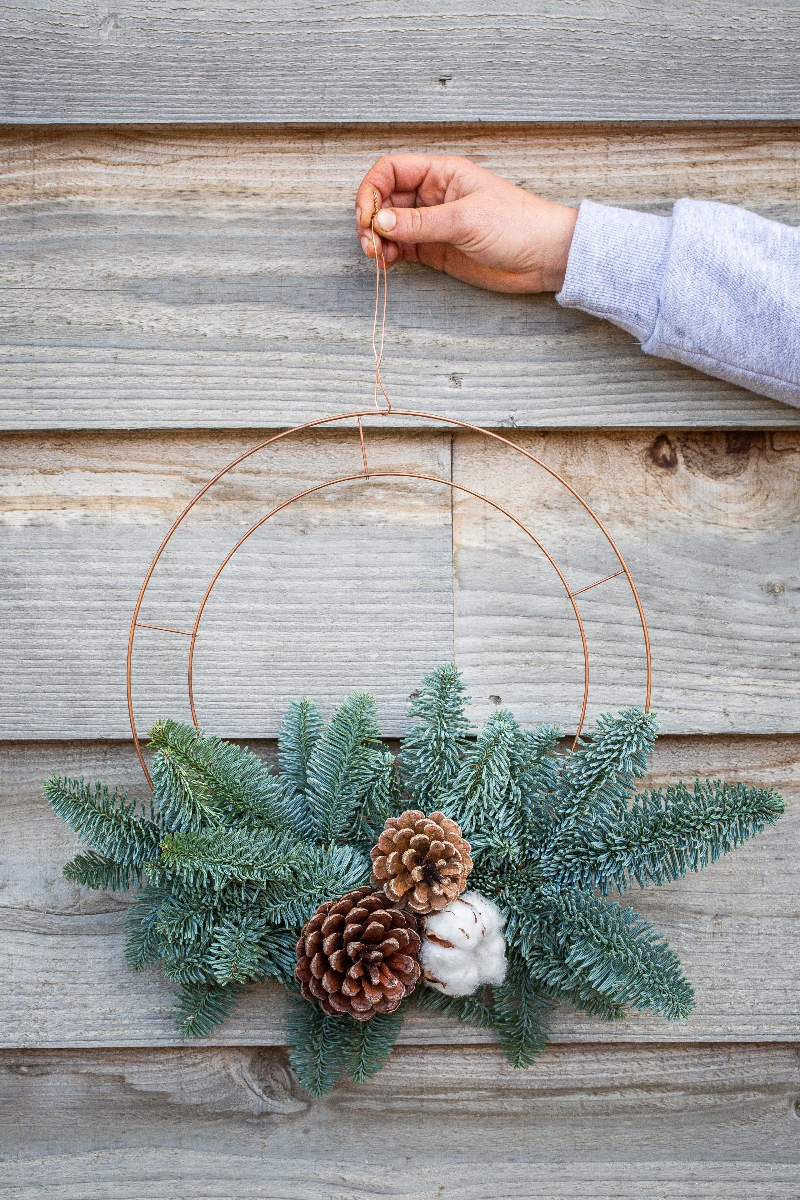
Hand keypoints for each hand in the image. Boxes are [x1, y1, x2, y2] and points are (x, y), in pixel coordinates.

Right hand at [355, 154, 577, 293]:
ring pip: (391, 226)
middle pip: (386, 200)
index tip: (367, 217)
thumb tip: (380, 223)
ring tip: (378, 257)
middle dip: (371, 219)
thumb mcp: (465, 220)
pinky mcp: (437, 250)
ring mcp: (434, 223)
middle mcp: (433, 195)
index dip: (372, 190)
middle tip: (370, 243)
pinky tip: (388, 263)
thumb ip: (420, 223)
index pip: (392, 170)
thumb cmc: (517, 225)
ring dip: (378, 240)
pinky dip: (390, 255)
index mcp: (442, 173)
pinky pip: (403, 248)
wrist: (545, 257)